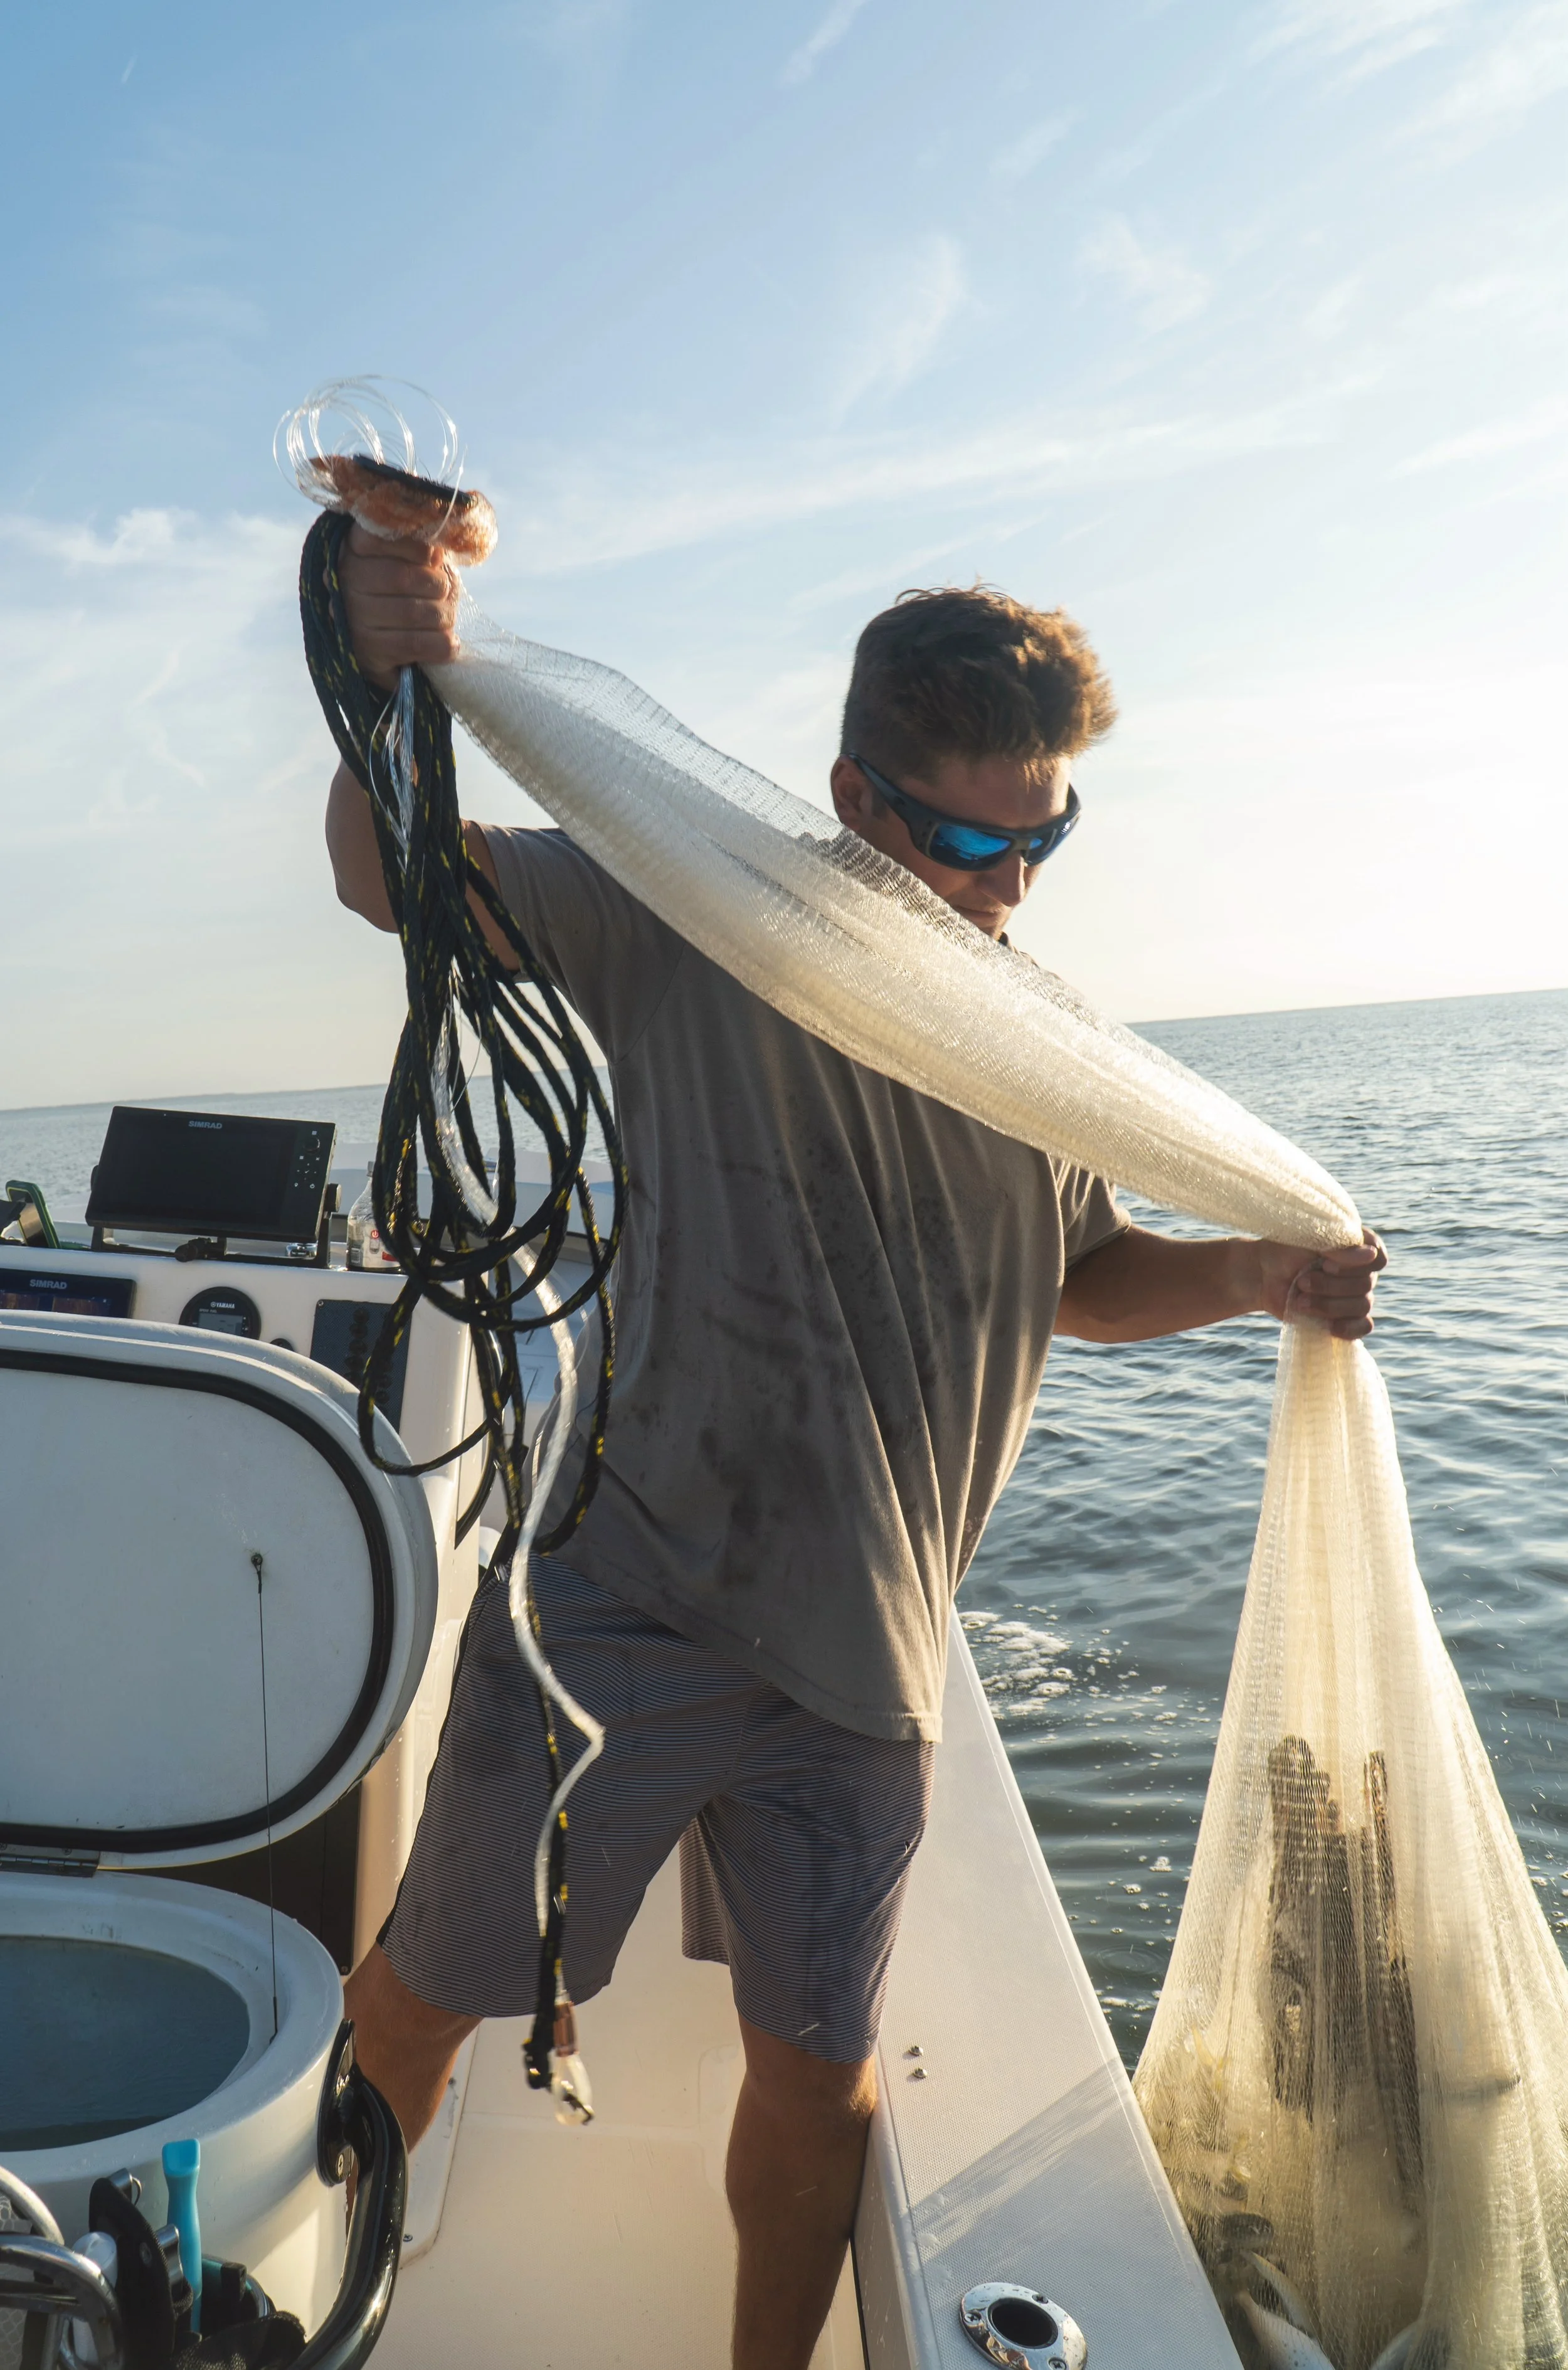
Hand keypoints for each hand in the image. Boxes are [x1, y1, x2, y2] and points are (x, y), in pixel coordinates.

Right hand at [337, 520, 459, 690]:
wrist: (389, 648)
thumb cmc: (409, 590)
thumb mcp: (416, 554)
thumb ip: (430, 529)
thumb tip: (472, 505)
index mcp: (354, 545)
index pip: (389, 533)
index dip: (422, 547)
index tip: (434, 557)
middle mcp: (347, 579)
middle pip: (409, 577)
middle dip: (440, 586)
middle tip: (443, 592)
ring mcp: (353, 618)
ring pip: (419, 612)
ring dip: (444, 616)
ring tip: (442, 617)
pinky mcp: (368, 653)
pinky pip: (420, 644)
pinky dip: (444, 644)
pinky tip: (446, 642)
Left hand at [1250, 1229, 1387, 1340]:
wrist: (1263, 1274)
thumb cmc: (1285, 1250)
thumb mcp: (1309, 1238)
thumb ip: (1340, 1245)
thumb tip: (1370, 1255)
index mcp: (1358, 1246)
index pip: (1379, 1257)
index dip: (1355, 1265)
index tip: (1325, 1262)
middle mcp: (1361, 1271)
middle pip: (1366, 1285)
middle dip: (1330, 1286)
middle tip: (1301, 1281)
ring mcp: (1354, 1295)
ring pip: (1362, 1306)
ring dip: (1329, 1305)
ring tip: (1300, 1301)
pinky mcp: (1345, 1316)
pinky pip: (1363, 1326)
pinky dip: (1349, 1328)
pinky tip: (1330, 1326)